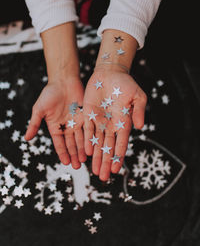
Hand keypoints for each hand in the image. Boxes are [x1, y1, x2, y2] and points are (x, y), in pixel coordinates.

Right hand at [24, 77, 86, 168]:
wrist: (64, 81)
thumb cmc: (50, 94)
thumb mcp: (39, 109)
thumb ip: (34, 124)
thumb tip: (26, 139)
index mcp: (56, 127)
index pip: (60, 144)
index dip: (63, 153)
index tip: (66, 163)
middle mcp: (67, 127)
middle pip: (71, 144)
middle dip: (74, 155)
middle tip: (78, 166)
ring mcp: (77, 122)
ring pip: (81, 139)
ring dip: (83, 149)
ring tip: (86, 159)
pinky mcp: (86, 116)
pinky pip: (89, 129)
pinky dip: (90, 138)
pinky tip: (93, 146)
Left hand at [83, 66, 146, 180]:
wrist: (110, 73)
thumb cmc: (126, 84)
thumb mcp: (137, 96)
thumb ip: (138, 111)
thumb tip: (140, 127)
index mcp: (123, 122)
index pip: (121, 142)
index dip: (118, 156)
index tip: (117, 170)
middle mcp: (111, 124)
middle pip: (108, 147)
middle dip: (106, 162)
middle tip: (103, 177)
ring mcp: (99, 121)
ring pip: (97, 142)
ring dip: (96, 157)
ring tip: (95, 171)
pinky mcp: (89, 115)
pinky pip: (88, 130)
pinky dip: (87, 141)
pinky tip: (87, 153)